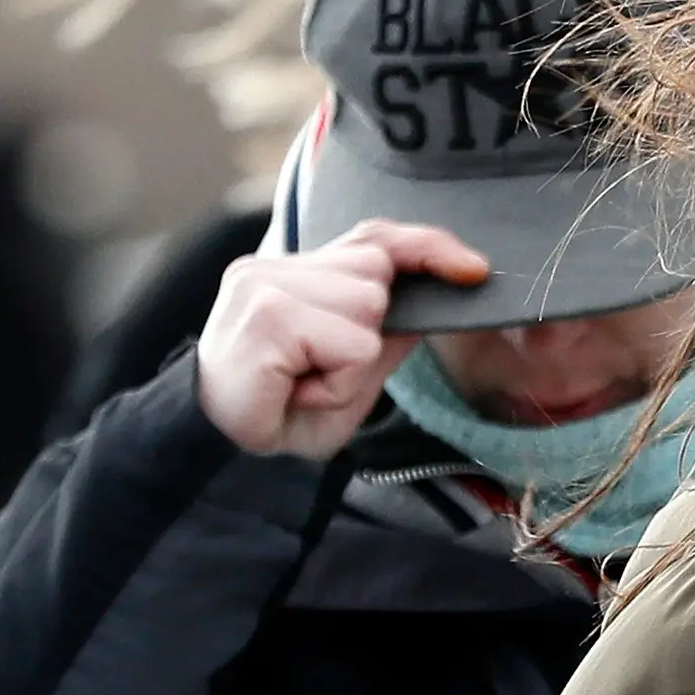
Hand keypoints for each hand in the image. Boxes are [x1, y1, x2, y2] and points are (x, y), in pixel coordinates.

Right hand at [196, 221, 487, 458]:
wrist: (220, 456)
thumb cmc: (286, 410)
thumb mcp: (353, 370)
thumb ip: (390, 329)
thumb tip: (441, 289)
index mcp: (296, 271)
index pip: (374, 238)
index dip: (427, 247)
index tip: (474, 270)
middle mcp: (275, 266)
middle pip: (377, 274)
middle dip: (369, 331)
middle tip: (319, 370)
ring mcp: (265, 284)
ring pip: (368, 308)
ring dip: (352, 362)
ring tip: (308, 381)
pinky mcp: (267, 314)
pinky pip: (351, 344)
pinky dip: (338, 381)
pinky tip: (300, 391)